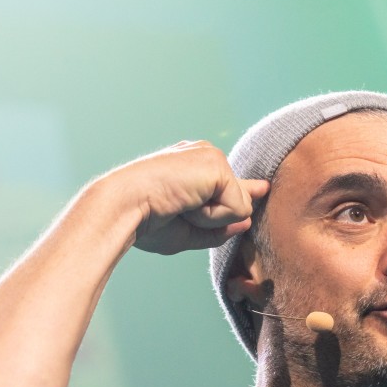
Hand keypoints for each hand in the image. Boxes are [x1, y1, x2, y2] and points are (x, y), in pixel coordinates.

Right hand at [105, 141, 269, 255]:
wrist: (124, 207)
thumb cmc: (146, 221)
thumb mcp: (189, 230)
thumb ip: (219, 227)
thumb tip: (249, 219)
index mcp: (191, 167)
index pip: (228, 183)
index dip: (244, 192)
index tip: (262, 188)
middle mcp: (203, 156)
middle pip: (239, 199)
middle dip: (216, 218)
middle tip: (178, 210)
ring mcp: (211, 158)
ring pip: (239, 207)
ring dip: (211, 220)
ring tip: (179, 206)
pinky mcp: (217, 166)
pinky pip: (236, 209)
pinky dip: (212, 217)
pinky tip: (186, 204)